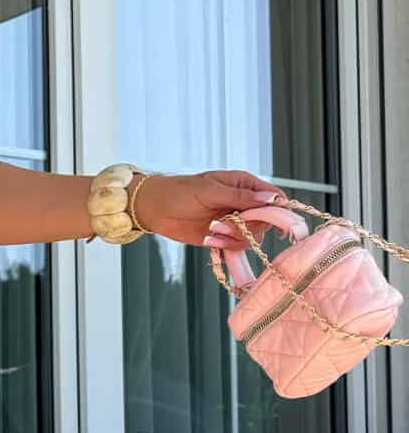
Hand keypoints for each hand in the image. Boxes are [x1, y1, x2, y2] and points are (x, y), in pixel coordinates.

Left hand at [134, 168, 285, 246]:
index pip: (274, 197)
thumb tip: (271, 199)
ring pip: (251, 237)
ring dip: (233, 237)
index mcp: (244, 185)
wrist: (155, 209)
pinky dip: (224, 246)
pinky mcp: (223, 237)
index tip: (271, 219)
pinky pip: (235, 247)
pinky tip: (208, 239)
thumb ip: (240, 197)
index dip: (277, 209)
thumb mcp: (211, 191)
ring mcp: (234, 222)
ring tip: (212, 230)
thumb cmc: (180, 192)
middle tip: (229, 222)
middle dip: (249, 226)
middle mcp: (243, 204)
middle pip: (266, 221)